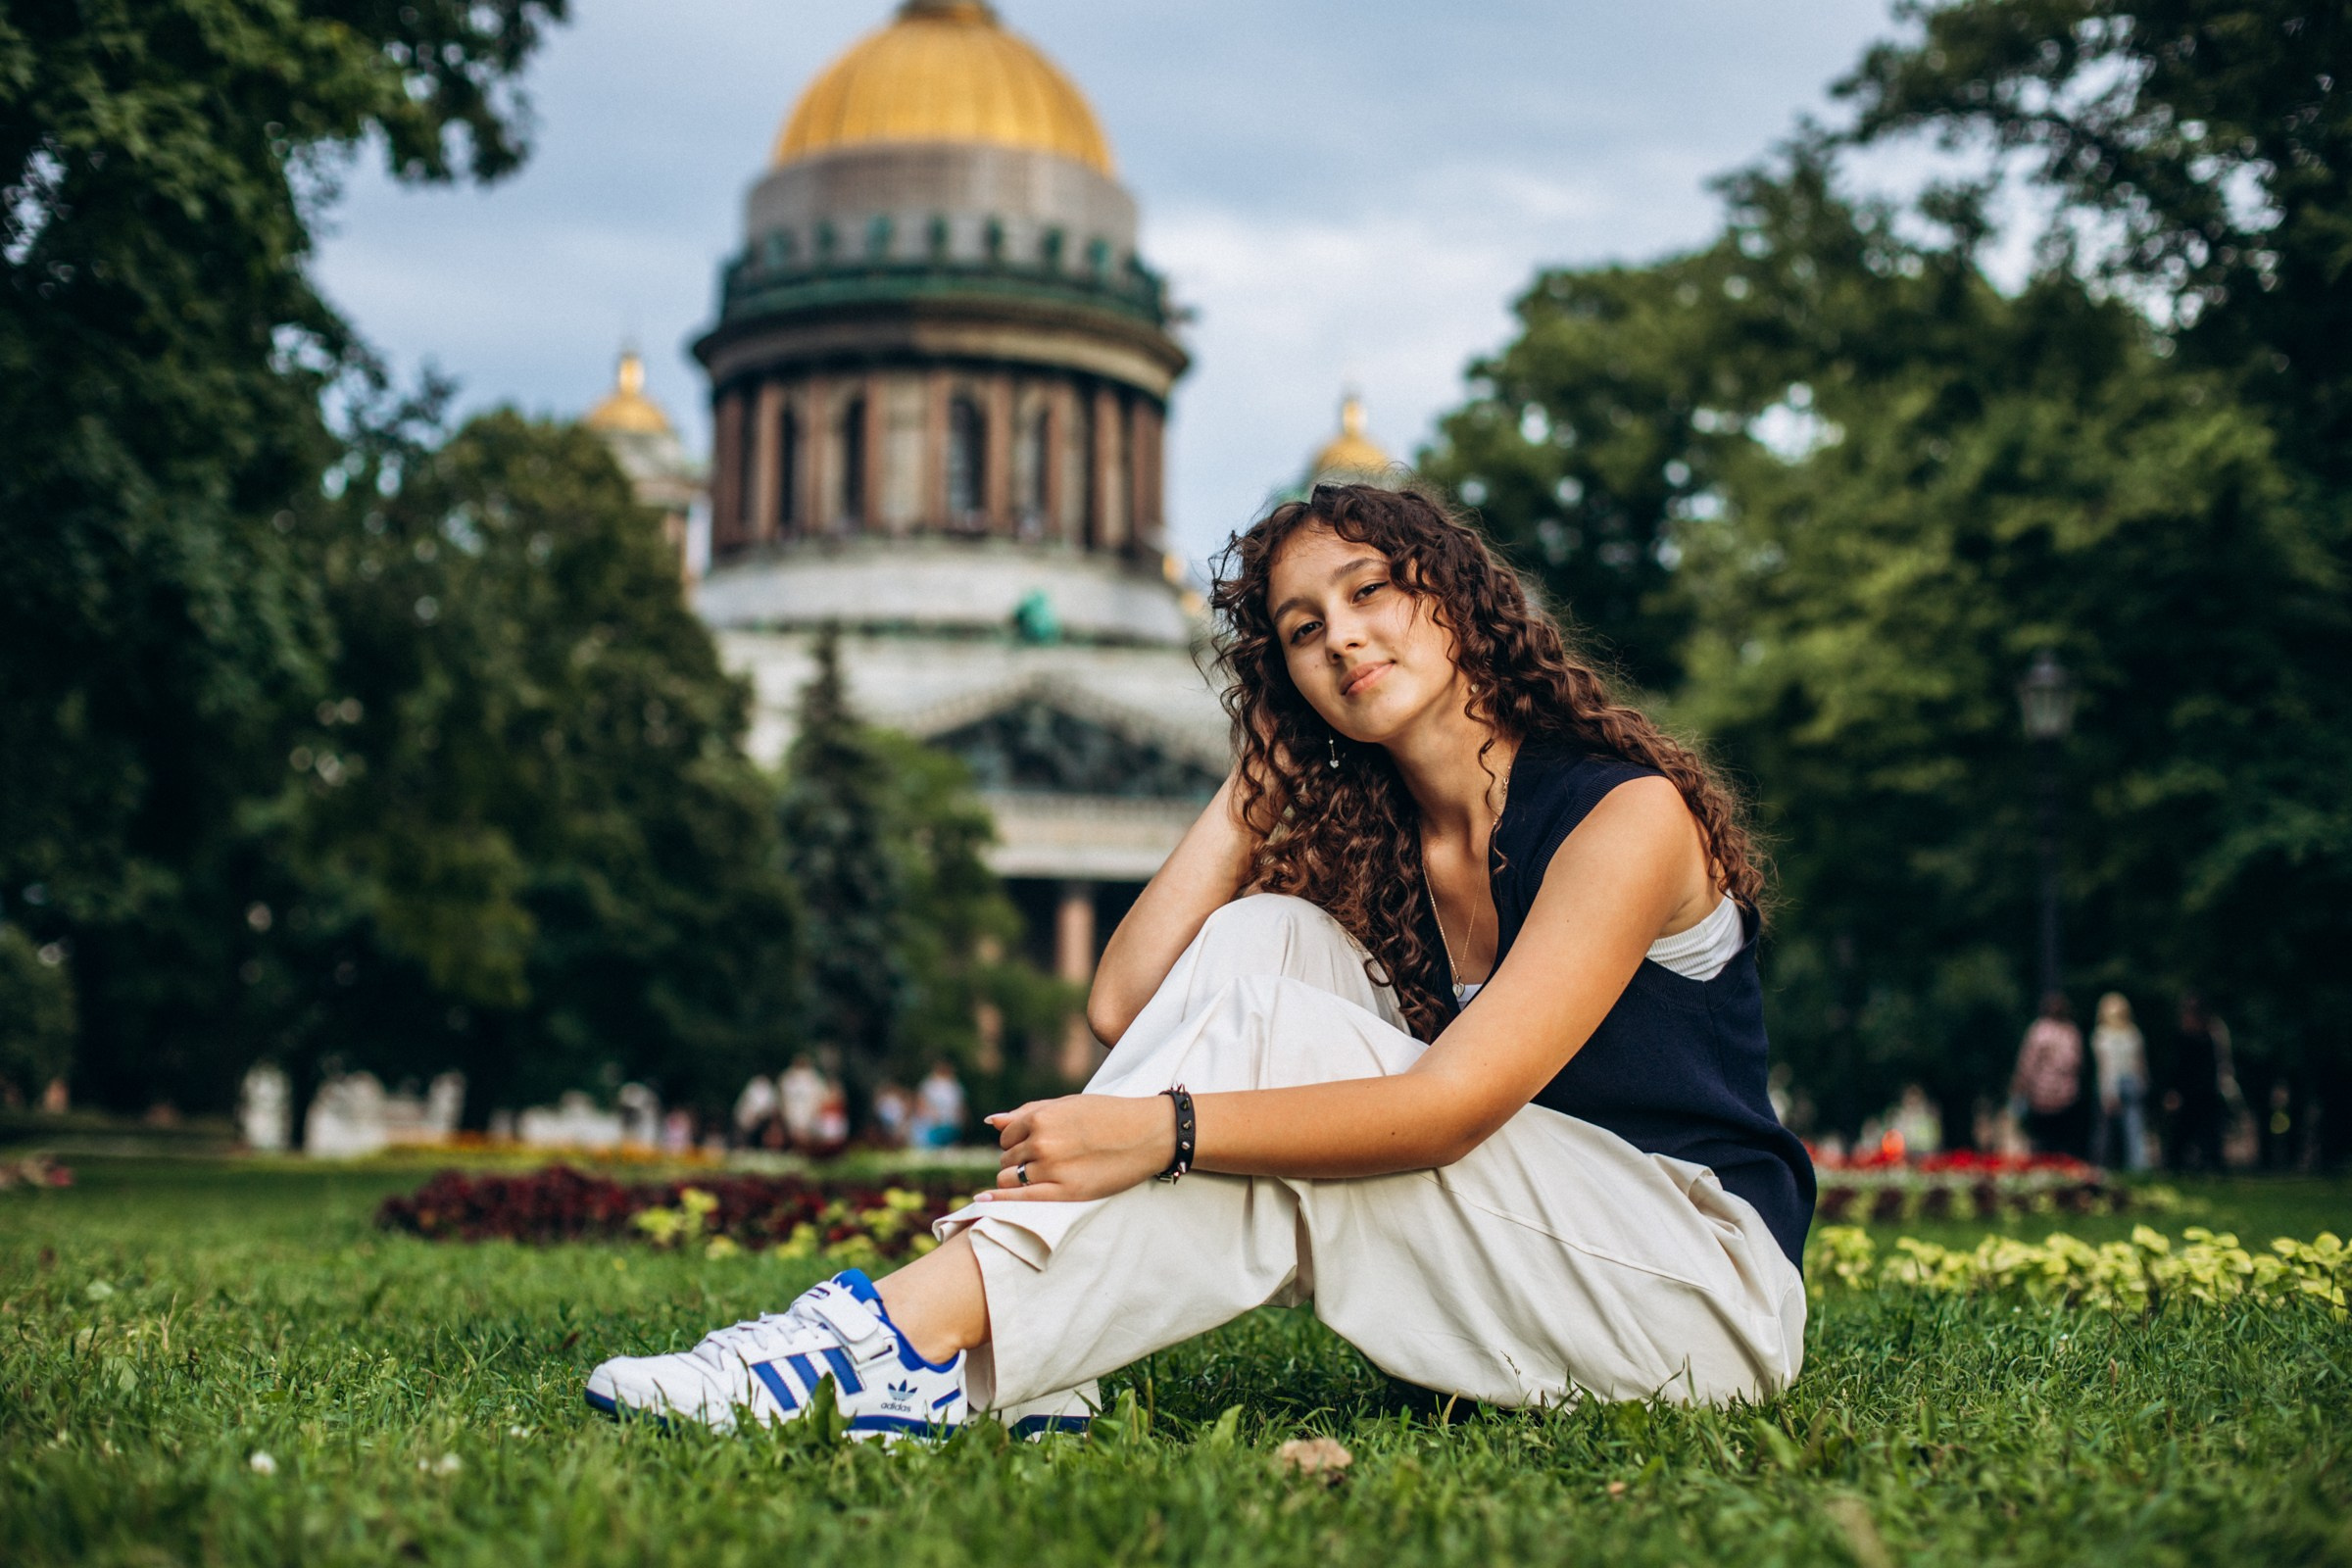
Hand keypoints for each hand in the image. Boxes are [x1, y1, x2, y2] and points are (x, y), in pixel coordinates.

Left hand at [979, 1094, 1175, 1202]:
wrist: (1148, 1133)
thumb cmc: (1108, 1115)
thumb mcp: (1067, 1105)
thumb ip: (1027, 1112)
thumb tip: (992, 1121)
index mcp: (1041, 1118)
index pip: (1007, 1137)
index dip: (1017, 1143)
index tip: (1036, 1146)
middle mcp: (1042, 1143)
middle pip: (1007, 1159)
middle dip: (1019, 1161)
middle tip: (1046, 1162)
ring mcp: (1052, 1169)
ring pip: (1009, 1179)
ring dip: (1016, 1180)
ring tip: (1040, 1177)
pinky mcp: (1065, 1192)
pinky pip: (1020, 1198)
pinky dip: (998, 1200)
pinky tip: (983, 1201)